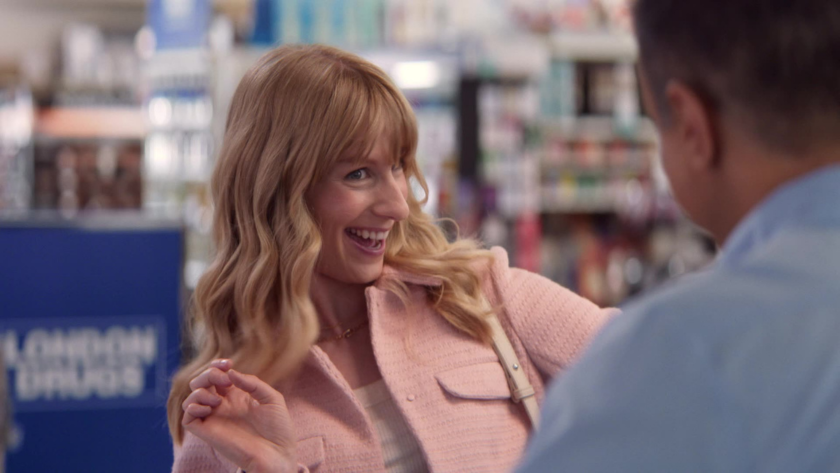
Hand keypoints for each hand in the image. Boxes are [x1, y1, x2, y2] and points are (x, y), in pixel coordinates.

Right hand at [182, 359, 297, 472]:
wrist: (277, 453)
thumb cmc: (278, 428)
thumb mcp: (272, 398)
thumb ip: (252, 383)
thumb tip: (230, 373)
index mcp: (236, 396)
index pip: (216, 376)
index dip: (217, 365)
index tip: (228, 363)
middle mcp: (222, 406)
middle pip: (201, 383)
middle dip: (208, 374)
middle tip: (224, 379)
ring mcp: (213, 419)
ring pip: (191, 398)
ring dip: (200, 390)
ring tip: (219, 400)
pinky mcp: (207, 432)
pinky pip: (187, 417)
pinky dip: (193, 406)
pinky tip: (211, 408)